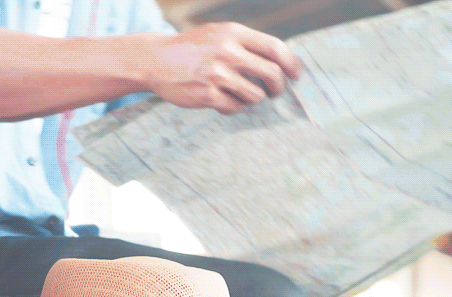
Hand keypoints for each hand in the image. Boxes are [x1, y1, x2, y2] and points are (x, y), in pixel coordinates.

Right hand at [138, 23, 301, 114]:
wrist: (155, 59)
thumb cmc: (193, 49)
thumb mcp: (219, 34)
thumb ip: (247, 44)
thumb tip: (282, 63)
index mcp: (232, 33)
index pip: (275, 48)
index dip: (291, 64)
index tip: (296, 75)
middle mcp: (226, 51)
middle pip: (273, 74)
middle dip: (278, 87)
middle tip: (273, 92)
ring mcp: (217, 73)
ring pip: (256, 96)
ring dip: (252, 99)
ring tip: (237, 92)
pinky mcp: (208, 94)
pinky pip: (236, 108)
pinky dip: (233, 107)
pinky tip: (220, 99)